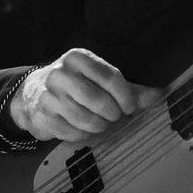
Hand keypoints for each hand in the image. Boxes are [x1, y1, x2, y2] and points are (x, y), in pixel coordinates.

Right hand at [9, 48, 163, 142]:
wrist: (33, 93)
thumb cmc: (76, 84)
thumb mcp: (100, 79)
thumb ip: (130, 89)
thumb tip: (159, 94)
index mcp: (79, 58)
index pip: (109, 76)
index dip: (125, 95)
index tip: (130, 107)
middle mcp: (61, 73)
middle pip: (97, 99)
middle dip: (112, 113)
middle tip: (116, 116)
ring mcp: (49, 95)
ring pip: (84, 118)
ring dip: (99, 126)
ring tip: (102, 123)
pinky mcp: (43, 115)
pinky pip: (71, 132)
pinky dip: (83, 135)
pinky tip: (85, 129)